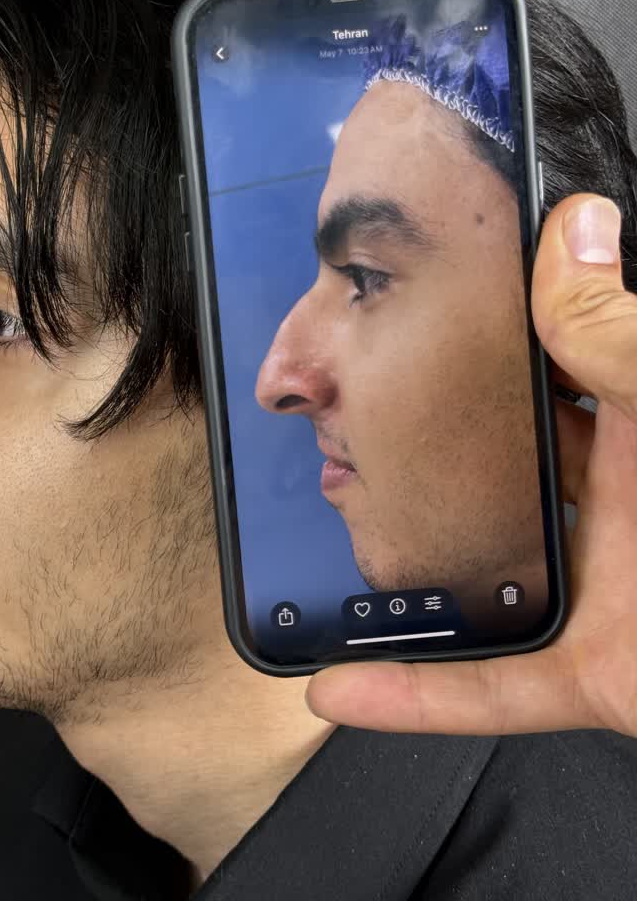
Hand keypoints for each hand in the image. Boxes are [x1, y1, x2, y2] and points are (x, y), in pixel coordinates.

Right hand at [304, 193, 636, 736]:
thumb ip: (624, 335)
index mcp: (636, 417)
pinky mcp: (598, 673)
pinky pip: (494, 688)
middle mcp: (616, 496)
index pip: (545, 356)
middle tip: (334, 414)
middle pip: (495, 463)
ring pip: (479, 568)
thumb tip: (573, 231)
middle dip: (417, 442)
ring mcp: (603, 586)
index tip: (401, 303)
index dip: (476, 326)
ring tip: (322, 523)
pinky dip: (418, 696)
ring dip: (401, 555)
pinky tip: (343, 687)